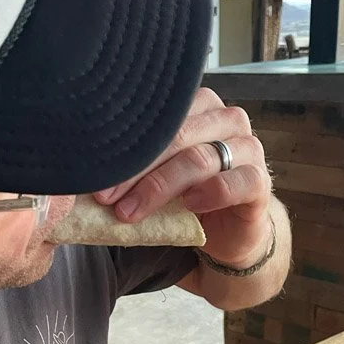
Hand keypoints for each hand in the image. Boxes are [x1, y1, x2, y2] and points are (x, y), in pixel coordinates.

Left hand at [95, 88, 272, 268]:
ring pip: (199, 158)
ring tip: (131, 212)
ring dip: (160, 187)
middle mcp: (225, 120)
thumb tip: (83, 167)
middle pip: (175, 135)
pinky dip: (210, 193)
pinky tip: (189, 206)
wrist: (229, 235)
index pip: (156, 114)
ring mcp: (247, 148)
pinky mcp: (260, 182)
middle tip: (105, 197)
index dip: (122, 142)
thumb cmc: (187, 199)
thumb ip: (133, 164)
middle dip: (135, 169)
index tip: (93, 171)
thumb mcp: (155, 176)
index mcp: (198, 107)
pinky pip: (236, 182)